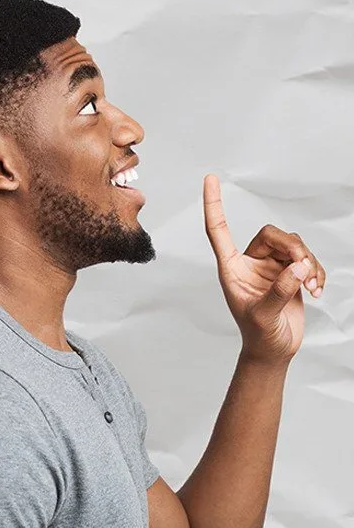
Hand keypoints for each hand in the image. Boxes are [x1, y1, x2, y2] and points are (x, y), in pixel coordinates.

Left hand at [203, 174, 322, 364]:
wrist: (274, 349)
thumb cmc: (259, 334)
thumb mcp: (264, 314)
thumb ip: (281, 290)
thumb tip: (299, 267)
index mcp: (231, 268)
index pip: (218, 229)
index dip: (214, 204)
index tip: (210, 178)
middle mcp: (249, 263)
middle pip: (271, 235)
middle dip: (292, 247)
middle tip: (304, 268)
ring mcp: (270, 268)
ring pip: (292, 246)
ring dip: (308, 262)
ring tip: (313, 287)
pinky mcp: (289, 275)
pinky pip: (306, 260)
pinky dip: (316, 272)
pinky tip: (318, 290)